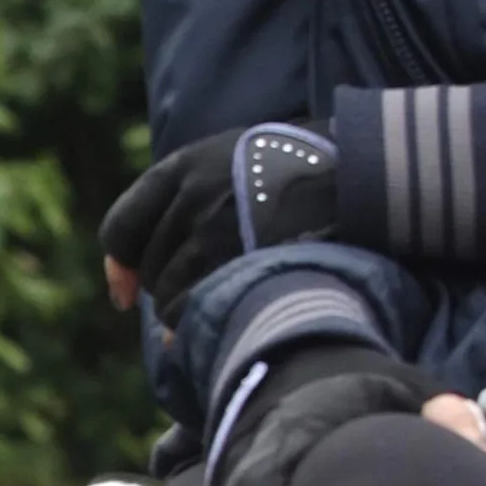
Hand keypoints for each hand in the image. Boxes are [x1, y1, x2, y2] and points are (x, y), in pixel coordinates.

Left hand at [102, 125, 338, 326]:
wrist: (366, 168)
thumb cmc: (300, 171)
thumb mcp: (233, 162)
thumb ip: (185, 203)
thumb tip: (129, 286)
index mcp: (185, 165)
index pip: (122, 226)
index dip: (119, 265)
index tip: (125, 294)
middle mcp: (193, 193)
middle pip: (149, 267)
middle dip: (165, 288)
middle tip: (203, 289)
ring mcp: (217, 227)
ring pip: (167, 294)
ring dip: (182, 310)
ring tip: (220, 300)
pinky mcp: (240, 259)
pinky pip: (192, 308)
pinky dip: (195, 324)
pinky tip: (218, 321)